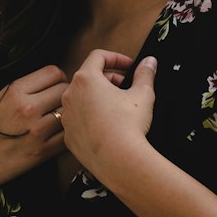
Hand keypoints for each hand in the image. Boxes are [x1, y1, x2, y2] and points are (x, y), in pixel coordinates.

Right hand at [0, 64, 67, 196]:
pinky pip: (67, 135)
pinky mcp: (43, 151)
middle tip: (55, 104)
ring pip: (69, 112)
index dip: (56, 79)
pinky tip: (54, 135)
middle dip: (62, 95)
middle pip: (64, 90)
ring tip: (54, 119)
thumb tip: (54, 79)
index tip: (52, 87)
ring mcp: (37, 131)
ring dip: (65, 114)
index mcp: (14, 91)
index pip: (53, 72)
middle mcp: (28, 108)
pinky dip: (64, 134)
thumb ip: (24, 88)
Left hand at [60, 51, 155, 181]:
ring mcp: (67, 116)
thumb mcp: (143, 94)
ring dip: (98, 98)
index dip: (116, 58)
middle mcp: (71, 95)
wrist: (118, 160)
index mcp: (86, 79)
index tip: (128, 65)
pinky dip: (91, 118)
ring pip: (81, 99)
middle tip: (126, 87)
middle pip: (88, 77)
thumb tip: (149, 63)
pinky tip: (107, 125)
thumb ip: (145, 74)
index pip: (98, 57)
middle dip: (109, 79)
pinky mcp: (69, 135)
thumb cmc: (127, 126)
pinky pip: (79, 120)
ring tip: (117, 107)